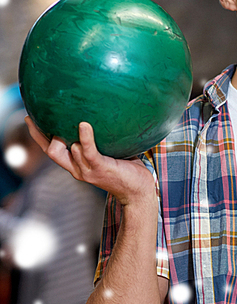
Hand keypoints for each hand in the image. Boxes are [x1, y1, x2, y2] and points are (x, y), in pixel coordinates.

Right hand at [25, 117, 154, 206]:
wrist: (139, 191)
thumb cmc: (127, 170)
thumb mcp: (110, 152)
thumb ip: (102, 139)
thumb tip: (104, 113)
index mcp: (77, 165)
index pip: (52, 150)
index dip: (38, 136)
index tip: (30, 118)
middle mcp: (78, 169)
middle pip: (51, 151)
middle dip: (39, 135)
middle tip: (36, 116)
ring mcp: (87, 170)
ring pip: (66, 150)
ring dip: (67, 134)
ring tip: (72, 117)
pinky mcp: (99, 168)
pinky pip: (87, 150)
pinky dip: (85, 137)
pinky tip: (84, 124)